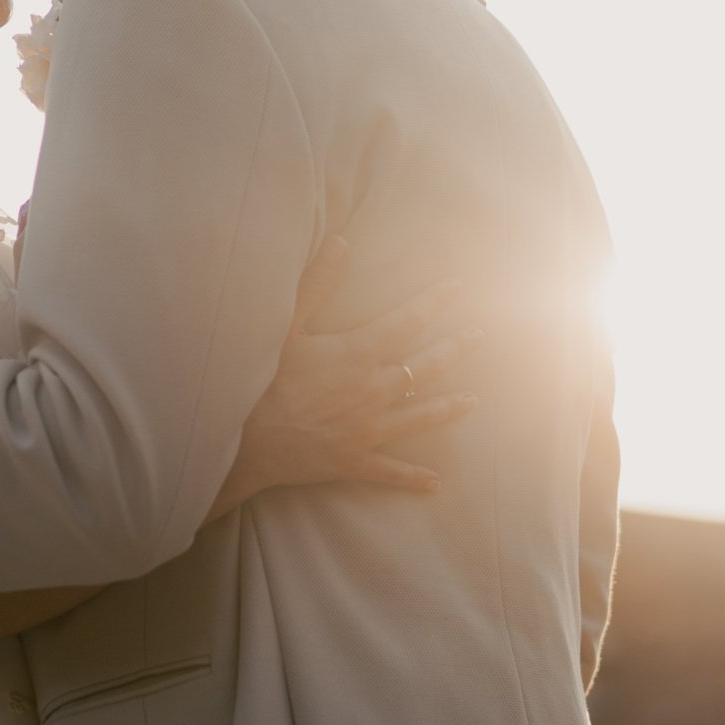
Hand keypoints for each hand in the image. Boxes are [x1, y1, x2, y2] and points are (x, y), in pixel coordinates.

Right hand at [209, 241, 475, 518]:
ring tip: (474, 400)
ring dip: (449, 407)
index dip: (434, 302)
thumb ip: (317, 282)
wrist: (245, 441)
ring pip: (422, 417)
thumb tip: (340, 242)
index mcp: (360, 354)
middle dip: (455, 348)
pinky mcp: (356, 460)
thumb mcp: (287, 325)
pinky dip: (413, 477)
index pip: (408, 321)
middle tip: (479, 337)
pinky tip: (436, 483)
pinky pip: (391, 470)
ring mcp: (370, 429)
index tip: (458, 288)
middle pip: (427, 367)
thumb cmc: (263, 379)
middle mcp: (375, 390)